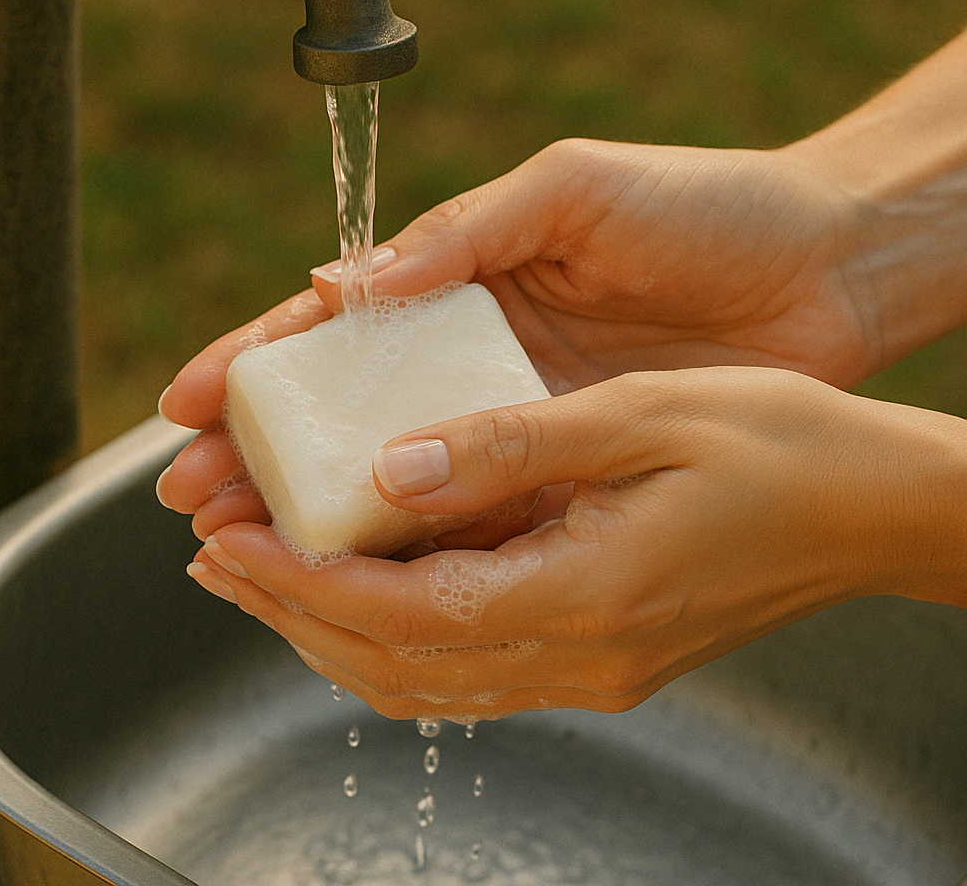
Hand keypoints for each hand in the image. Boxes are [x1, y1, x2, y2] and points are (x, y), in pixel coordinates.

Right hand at [158, 136, 871, 538]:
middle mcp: (478, 357)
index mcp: (465, 283)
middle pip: (349, 413)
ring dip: (324, 508)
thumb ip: (464, 231)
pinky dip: (420, 539)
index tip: (186, 397)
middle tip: (191, 494)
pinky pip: (482, 509)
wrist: (821, 268)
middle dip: (263, 452)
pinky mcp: (570, 468)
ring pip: (401, 473)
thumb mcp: (571, 189)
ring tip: (246, 542)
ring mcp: (519, 418)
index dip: (258, 360)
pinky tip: (361, 569)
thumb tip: (348, 282)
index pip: (338, 327)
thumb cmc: (701, 206)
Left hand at [181, 365, 966, 719]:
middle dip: (291, 610)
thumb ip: (513, 446)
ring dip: (332, 626)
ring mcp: (595, 664)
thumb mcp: (641, 415)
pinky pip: (471, 661)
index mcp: (587, 591)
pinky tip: (367, 580)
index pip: (401, 610)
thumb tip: (397, 466)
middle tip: (216, 554)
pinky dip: (396, 627)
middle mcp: (582, 652)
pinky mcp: (605, 650)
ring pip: (425, 675)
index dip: (299, 579)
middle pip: (395, 661)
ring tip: (264, 570)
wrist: (874, 506)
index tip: (227, 537)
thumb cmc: (780, 445)